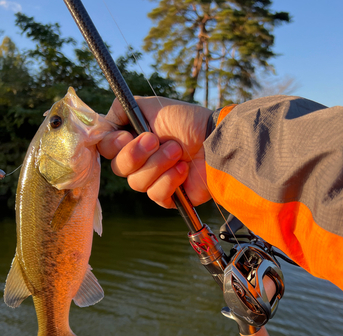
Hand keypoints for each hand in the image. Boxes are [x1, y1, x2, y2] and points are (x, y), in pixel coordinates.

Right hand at [98, 96, 212, 207]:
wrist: (215, 141)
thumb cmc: (187, 122)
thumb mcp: (151, 106)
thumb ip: (121, 110)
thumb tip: (101, 124)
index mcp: (134, 139)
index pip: (106, 148)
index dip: (112, 145)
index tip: (125, 136)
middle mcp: (141, 160)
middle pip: (118, 168)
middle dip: (136, 154)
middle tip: (156, 140)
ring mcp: (154, 179)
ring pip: (136, 182)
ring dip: (158, 164)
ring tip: (178, 152)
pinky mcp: (168, 196)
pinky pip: (155, 194)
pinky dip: (170, 180)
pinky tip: (184, 170)